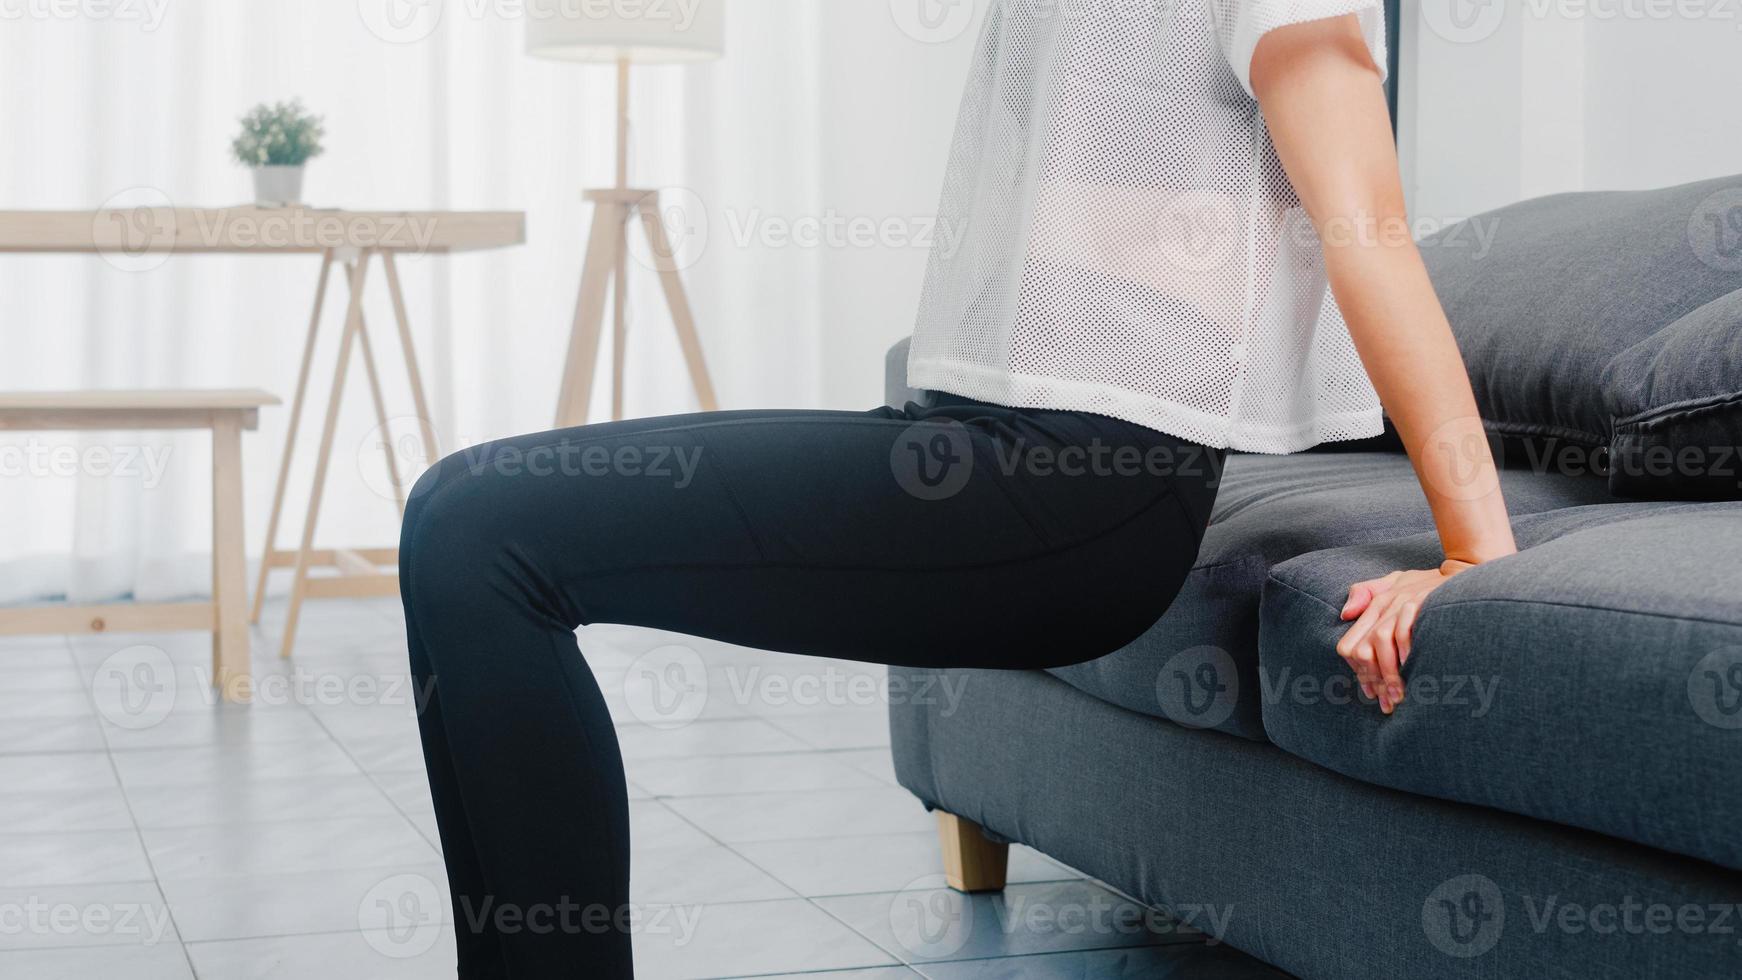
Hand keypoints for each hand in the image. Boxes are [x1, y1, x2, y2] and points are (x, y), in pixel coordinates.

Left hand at [1336, 560, 1474, 714]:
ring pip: (1379, 642)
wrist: (1462, 572)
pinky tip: (1414, 671)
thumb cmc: (1426, 584)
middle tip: (1388, 702)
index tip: (1373, 692)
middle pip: (1361, 649)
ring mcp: (1400, 603)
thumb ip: (1367, 594)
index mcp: (1373, 606)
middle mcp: (1382, 605)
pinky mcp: (1419, 602)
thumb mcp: (1394, 583)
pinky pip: (1404, 632)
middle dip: (1373, 680)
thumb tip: (1344, 614)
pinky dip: (1406, 653)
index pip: (1349, 646)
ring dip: (1389, 673)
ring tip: (1401, 695)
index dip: (1357, 673)